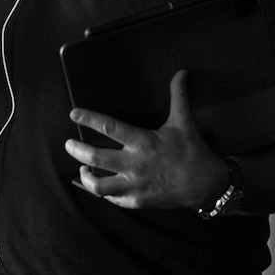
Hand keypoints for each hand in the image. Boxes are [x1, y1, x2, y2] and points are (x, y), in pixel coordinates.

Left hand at [65, 70, 225, 209]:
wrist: (206, 184)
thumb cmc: (192, 151)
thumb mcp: (183, 121)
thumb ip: (178, 96)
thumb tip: (181, 73)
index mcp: (144, 142)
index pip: (110, 127)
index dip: (89, 119)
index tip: (74, 113)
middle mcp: (136, 164)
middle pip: (96, 158)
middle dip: (77, 150)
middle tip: (68, 145)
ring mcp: (135, 185)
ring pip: (99, 186)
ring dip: (86, 176)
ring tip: (82, 168)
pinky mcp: (138, 201)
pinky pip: (112, 199)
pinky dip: (103, 193)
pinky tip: (101, 184)